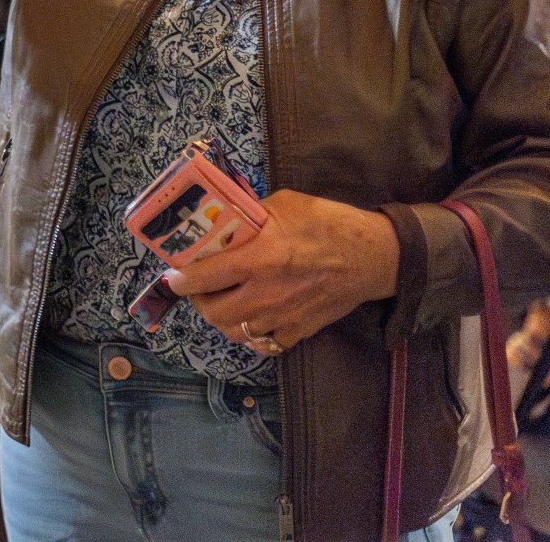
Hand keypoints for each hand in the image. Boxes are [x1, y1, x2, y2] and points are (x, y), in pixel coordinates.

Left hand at [165, 189, 400, 352]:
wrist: (376, 256)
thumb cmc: (330, 223)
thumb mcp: (285, 205)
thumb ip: (251, 216)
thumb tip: (226, 221)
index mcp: (259, 258)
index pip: (205, 277)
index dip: (181, 279)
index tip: (173, 277)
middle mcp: (266, 292)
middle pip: (214, 312)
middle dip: (199, 301)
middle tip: (199, 288)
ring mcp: (283, 316)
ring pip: (235, 332)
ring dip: (222, 319)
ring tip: (222, 303)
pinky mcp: (301, 330)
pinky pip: (264, 344)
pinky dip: (252, 336)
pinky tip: (251, 320)